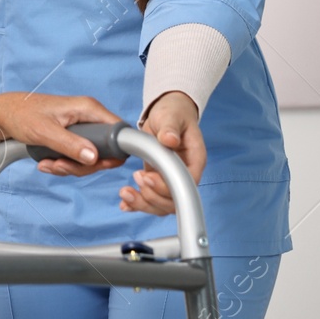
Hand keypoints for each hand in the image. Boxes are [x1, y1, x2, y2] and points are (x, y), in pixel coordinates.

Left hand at [0, 92, 127, 173]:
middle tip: (61, 166)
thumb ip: (70, 145)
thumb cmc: (20, 114)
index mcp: (88, 109)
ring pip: (90, 158)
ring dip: (69, 167)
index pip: (119, 131)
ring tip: (48, 164)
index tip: (98, 164)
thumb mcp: (44, 131)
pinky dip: (62, 165)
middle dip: (83, 165)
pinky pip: (77, 158)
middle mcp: (88, 118)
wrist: (3, 115)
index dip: (115, 151)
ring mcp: (81, 129)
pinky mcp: (72, 138)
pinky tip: (45, 163)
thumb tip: (94, 158)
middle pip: (105, 151)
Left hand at [120, 91, 205, 215]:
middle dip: (152, 197)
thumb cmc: (173, 113)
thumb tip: (170, 140)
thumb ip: (170, 128)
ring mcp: (170, 179)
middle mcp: (185, 174)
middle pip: (174, 201)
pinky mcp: (157, 180)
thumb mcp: (171, 116)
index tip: (147, 175)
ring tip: (125, 192)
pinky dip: (137, 205)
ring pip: (162, 205)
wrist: (168, 113)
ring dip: (143, 204)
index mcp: (194, 160)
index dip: (166, 187)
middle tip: (136, 178)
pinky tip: (125, 205)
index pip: (185, 184)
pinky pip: (151, 199)